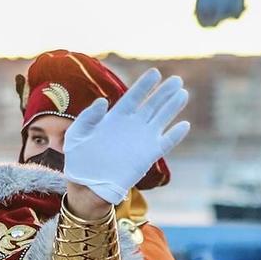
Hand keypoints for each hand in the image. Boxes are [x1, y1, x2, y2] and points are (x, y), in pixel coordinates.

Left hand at [61, 68, 190, 205]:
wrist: (87, 186)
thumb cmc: (79, 160)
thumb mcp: (76, 135)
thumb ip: (88, 117)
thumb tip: (103, 102)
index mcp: (115, 118)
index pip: (133, 97)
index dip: (144, 85)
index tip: (155, 73)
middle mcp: (131, 126)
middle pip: (152, 105)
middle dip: (164, 92)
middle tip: (177, 79)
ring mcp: (141, 140)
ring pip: (161, 120)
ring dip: (173, 107)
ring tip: (183, 93)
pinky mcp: (148, 156)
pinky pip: (165, 143)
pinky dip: (175, 135)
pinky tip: (184, 125)